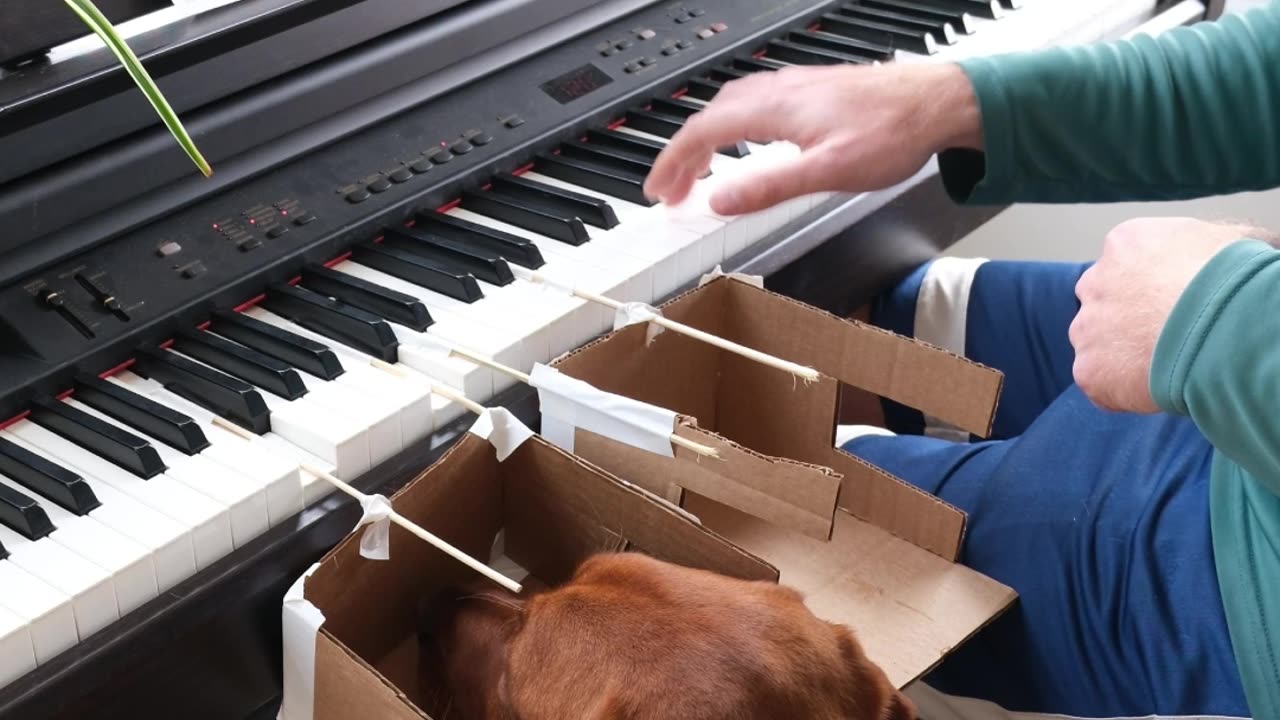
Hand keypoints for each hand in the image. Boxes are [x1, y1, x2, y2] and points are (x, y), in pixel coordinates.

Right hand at [642, 62, 981, 214]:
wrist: (936, 103)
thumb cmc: (891, 133)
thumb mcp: (826, 173)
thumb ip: (768, 187)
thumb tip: (719, 200)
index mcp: (773, 109)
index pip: (701, 133)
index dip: (672, 164)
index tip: (658, 192)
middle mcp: (778, 92)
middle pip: (708, 119)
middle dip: (682, 157)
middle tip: (671, 191)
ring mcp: (794, 88)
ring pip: (729, 108)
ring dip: (705, 140)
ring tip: (697, 171)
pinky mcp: (810, 91)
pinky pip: (752, 104)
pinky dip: (730, 127)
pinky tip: (743, 140)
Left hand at [1070, 217, 1262, 412]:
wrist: (1225, 324)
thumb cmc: (1236, 279)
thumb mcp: (1233, 241)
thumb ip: (1212, 245)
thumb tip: (1229, 253)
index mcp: (1126, 243)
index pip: (1126, 266)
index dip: (1151, 289)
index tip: (1173, 305)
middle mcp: (1095, 281)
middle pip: (1103, 303)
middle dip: (1127, 320)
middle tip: (1166, 337)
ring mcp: (1087, 327)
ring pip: (1096, 344)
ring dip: (1123, 356)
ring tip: (1167, 363)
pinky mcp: (1088, 369)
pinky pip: (1101, 383)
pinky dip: (1124, 390)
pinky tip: (1157, 385)